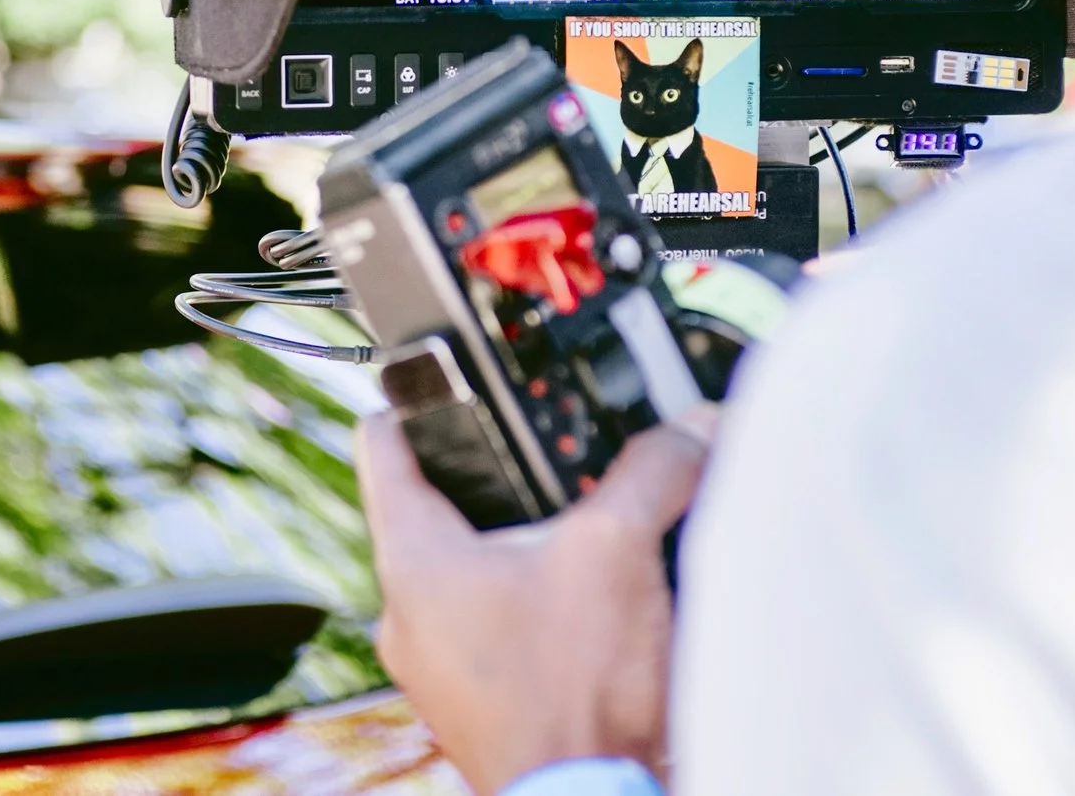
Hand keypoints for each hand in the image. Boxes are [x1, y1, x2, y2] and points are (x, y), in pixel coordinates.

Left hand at [358, 406, 717, 795]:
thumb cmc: (573, 696)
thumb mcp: (617, 551)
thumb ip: (654, 472)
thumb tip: (692, 428)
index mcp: (413, 561)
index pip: (383, 442)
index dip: (415, 396)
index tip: (447, 375)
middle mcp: (411, 613)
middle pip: (440, 506)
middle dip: (503, 476)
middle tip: (552, 449)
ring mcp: (442, 664)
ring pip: (476, 569)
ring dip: (530, 541)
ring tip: (587, 519)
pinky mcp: (484, 699)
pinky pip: (503, 624)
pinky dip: (544, 598)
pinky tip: (599, 598)